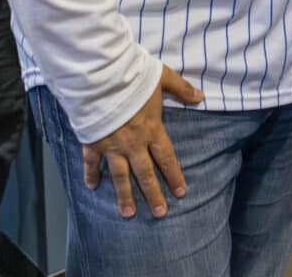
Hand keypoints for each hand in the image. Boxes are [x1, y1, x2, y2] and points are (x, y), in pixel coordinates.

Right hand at [82, 64, 203, 218]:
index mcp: (151, 129)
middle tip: (159, 213)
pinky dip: (91, 175)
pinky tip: (92, 187)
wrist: (102, 79)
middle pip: (145, 174)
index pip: (166, 157)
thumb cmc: (133, 77)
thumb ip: (181, 88)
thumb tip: (201, 96)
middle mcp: (133, 143)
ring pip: (120, 176)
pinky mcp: (93, 142)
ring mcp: (112, 146)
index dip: (174, 175)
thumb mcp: (162, 77)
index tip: (180, 192)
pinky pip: (91, 163)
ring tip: (128, 214)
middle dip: (153, 194)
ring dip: (124, 195)